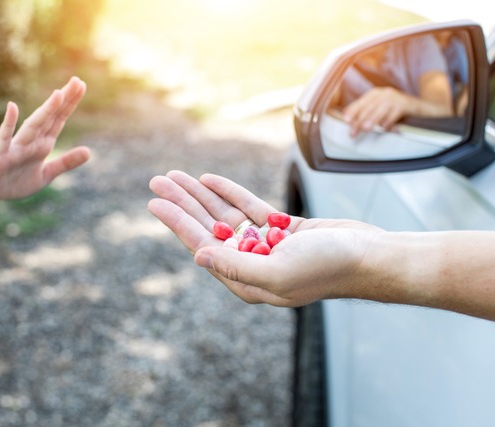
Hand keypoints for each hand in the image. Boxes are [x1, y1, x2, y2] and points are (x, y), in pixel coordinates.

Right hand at [0, 76, 90, 203]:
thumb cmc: (16, 181)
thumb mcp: (46, 174)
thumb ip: (65, 163)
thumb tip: (89, 152)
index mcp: (42, 145)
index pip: (58, 120)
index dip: (69, 104)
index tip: (81, 85)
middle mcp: (30, 142)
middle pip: (49, 118)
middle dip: (63, 101)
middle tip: (76, 81)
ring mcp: (15, 147)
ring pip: (33, 126)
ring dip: (45, 111)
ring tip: (58, 94)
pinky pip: (3, 139)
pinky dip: (8, 124)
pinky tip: (12, 107)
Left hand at [148, 171, 382, 306]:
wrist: (370, 256)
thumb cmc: (327, 268)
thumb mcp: (278, 272)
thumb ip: (237, 267)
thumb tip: (198, 256)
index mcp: (245, 279)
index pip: (202, 244)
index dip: (177, 222)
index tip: (155, 202)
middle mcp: (251, 263)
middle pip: (208, 227)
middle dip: (183, 203)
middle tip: (158, 180)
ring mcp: (267, 245)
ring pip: (225, 215)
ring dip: (202, 195)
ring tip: (177, 176)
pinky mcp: (283, 229)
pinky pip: (249, 208)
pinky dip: (230, 193)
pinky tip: (211, 180)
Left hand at [343, 87, 409, 136]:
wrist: (416, 106)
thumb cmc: (393, 107)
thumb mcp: (378, 105)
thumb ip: (364, 108)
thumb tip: (345, 113)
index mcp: (375, 93)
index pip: (361, 102)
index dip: (353, 111)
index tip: (346, 120)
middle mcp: (384, 94)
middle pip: (369, 107)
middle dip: (360, 120)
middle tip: (353, 131)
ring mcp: (395, 98)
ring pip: (381, 110)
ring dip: (373, 120)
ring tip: (366, 128)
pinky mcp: (405, 105)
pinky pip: (394, 114)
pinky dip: (388, 121)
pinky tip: (384, 128)